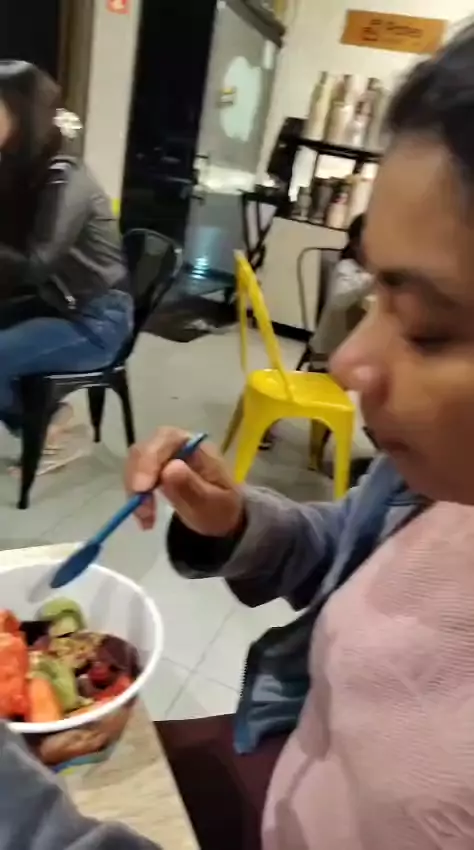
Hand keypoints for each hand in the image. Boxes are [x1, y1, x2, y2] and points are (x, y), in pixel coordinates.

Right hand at [125, 427, 244, 536]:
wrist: (220, 517)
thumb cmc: (220, 507)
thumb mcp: (213, 502)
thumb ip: (192, 486)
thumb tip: (169, 468)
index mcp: (195, 444)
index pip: (166, 439)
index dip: (150, 459)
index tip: (143, 488)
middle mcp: (175, 444)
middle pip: (145, 450)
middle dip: (138, 479)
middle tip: (140, 508)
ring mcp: (162, 456)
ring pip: (135, 465)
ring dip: (135, 492)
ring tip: (147, 518)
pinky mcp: (152, 471)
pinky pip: (135, 479)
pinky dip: (135, 499)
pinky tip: (145, 518)